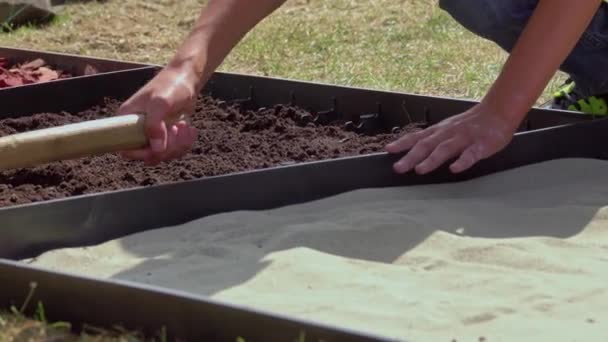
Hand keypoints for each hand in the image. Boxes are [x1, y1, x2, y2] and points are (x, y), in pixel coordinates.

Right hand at [116, 64, 199, 164]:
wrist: (186, 80)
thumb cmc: (170, 87)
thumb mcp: (160, 103)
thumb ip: (154, 125)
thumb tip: (156, 149)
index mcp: (126, 120)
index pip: (125, 149)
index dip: (141, 153)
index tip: (158, 147)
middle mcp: (137, 130)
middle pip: (148, 155)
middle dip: (166, 148)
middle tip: (176, 129)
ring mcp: (152, 134)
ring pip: (163, 155)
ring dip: (178, 145)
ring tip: (184, 126)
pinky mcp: (166, 136)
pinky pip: (174, 151)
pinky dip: (185, 143)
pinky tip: (190, 129)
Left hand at [385, 104, 518, 174]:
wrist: (498, 112)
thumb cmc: (470, 124)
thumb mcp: (447, 129)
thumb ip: (432, 140)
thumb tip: (413, 153)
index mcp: (439, 131)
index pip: (417, 137)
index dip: (402, 143)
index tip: (388, 150)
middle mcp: (448, 134)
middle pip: (426, 145)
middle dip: (411, 156)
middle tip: (398, 168)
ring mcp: (464, 138)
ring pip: (445, 149)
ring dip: (432, 159)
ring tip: (420, 170)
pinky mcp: (481, 145)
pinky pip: (471, 154)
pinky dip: (462, 161)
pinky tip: (455, 169)